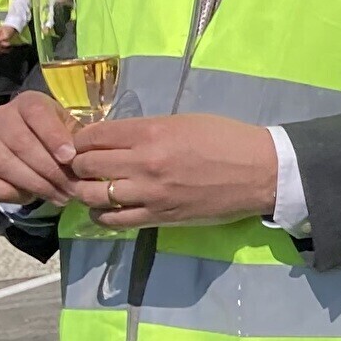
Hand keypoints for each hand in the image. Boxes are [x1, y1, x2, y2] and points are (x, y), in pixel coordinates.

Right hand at [0, 89, 80, 206]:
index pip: (36, 112)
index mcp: (28, 102)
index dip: (53, 135)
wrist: (38, 148)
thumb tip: (84, 161)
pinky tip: (29, 197)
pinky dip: (6, 192)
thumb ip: (79, 142)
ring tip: (59, 196)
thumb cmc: (61, 138)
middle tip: (71, 188)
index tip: (69, 158)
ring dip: (33, 184)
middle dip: (49, 169)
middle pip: (20, 142)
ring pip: (2, 162)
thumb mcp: (74, 132)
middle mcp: (0, 117)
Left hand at [69, 115, 279, 228]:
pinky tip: (106, 208)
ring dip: (85, 191)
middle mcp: (144, 163)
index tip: (84, 143)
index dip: (80, 139)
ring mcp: (150, 193)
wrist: (260, 172)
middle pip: (85, 165)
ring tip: (93, 187)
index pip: (92, 136)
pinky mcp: (159, 217)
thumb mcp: (183, 121)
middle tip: (86, 165)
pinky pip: (113, 220)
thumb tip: (112, 139)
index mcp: (151, 133)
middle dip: (79, 164)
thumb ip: (145, 130)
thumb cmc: (226, 139)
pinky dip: (101, 214)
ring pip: (92, 195)